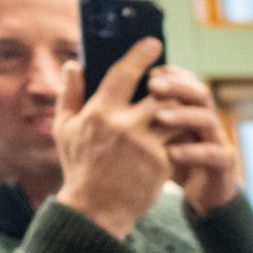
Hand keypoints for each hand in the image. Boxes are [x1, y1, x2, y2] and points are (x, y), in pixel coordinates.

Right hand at [54, 39, 170, 239]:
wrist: (96, 209)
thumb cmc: (80, 167)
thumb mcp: (65, 129)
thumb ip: (70, 94)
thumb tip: (74, 64)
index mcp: (98, 112)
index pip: (124, 73)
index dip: (141, 55)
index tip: (154, 43)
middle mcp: (124, 125)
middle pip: (159, 93)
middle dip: (170, 85)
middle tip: (174, 81)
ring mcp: (145, 144)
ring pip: (175, 115)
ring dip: (180, 109)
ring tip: (181, 106)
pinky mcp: (162, 163)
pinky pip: (181, 140)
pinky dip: (185, 133)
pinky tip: (187, 131)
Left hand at [146, 64, 241, 214]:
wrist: (201, 195)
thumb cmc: (171, 162)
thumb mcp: (155, 135)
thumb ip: (141, 114)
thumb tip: (111, 93)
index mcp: (191, 109)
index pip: (186, 81)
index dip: (171, 73)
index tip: (148, 72)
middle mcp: (207, 120)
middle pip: (199, 92)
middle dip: (176, 86)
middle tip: (152, 86)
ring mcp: (217, 140)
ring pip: (207, 119)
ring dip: (183, 115)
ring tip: (160, 117)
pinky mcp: (224, 164)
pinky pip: (214, 153)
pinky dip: (194, 151)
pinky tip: (172, 153)